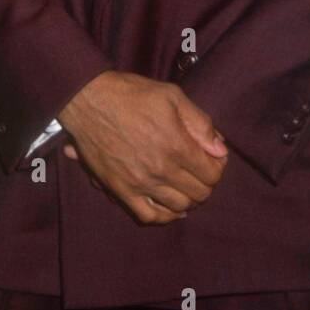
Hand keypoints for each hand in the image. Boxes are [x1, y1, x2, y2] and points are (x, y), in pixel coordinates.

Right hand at [57, 72, 227, 224]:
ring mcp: (139, 183)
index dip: (218, 167)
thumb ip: (200, 123)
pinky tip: (170, 207)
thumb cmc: (131, 94)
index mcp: (176, 144)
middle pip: (199, 193)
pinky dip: (164, 216)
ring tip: (186, 186)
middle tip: (201, 171)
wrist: (89, 100)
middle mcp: (160, 169)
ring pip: (178, 207)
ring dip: (188, 199)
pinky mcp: (120, 190)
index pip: (212, 173)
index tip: (214, 158)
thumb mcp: (172, 95)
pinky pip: (148, 215)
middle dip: (206, 183)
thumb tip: (220, 149)